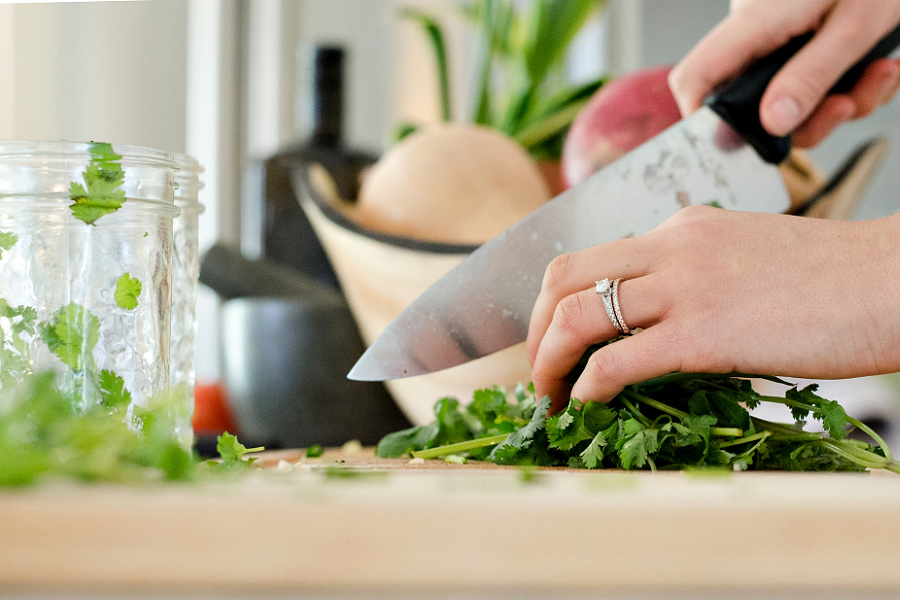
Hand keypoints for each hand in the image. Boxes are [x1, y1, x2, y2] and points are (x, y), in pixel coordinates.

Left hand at [526, 207, 899, 411]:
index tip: (553, 341)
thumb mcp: (746, 257)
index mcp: (680, 228)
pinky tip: (588, 405)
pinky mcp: (706, 333)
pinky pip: (618, 361)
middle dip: (534, 330)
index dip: (555, 303)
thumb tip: (656, 323)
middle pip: (562, 277)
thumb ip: (694, 277)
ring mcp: (685, 287)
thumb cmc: (833, 281)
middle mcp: (671, 247)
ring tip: (549, 398)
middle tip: (538, 372)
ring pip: (576, 315)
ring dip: (548, 363)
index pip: (589, 257)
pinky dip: (587, 386)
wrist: (895, 282)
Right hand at [668, 0, 899, 146]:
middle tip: (847, 105)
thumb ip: (812, 75)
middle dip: (809, 120)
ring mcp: (776, 38)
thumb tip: (773, 123)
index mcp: (755, 21)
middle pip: (751, 104)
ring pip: (788, 101)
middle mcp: (755, 33)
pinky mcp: (799, 41)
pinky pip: (810, 83)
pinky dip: (850, 85)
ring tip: (880, 74)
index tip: (736, 146)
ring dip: (841, 102)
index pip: (695, 78)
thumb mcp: (855, 24)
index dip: (701, 120)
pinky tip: (876, 65)